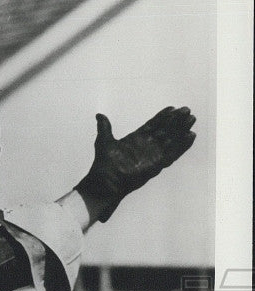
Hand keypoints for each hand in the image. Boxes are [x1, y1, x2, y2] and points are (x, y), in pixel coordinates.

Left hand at [76, 106, 195, 222]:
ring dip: (181, 129)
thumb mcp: (104, 142)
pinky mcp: (157, 164)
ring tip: (192, 119)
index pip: (152, 125)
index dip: (162, 117)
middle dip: (175, 120)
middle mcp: (146, 146)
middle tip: (187, 110)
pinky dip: (182, 146)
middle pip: (165, 130)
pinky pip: (173, 153)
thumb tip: (99, 115)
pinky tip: (191, 136)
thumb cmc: (104, 164)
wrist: (106, 182)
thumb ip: (105, 128)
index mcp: (136, 139)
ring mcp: (152, 155)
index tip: (172, 108)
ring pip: (171, 139)